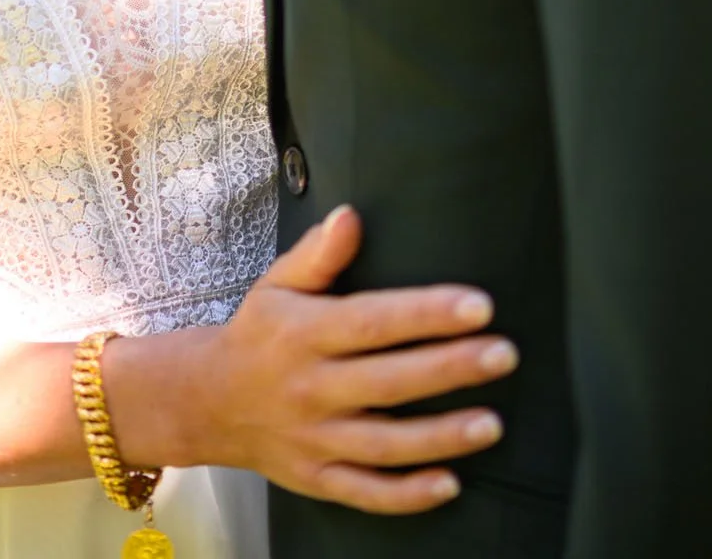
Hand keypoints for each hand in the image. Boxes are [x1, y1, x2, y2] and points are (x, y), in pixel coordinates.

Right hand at [190, 205, 518, 513]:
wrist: (207, 401)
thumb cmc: (258, 334)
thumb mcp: (277, 285)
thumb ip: (317, 254)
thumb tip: (351, 216)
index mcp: (303, 333)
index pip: (373, 322)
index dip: (426, 314)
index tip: (479, 305)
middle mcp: (310, 388)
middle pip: (388, 382)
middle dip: (450, 368)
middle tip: (505, 354)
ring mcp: (314, 439)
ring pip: (385, 445)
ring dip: (441, 437)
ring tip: (493, 423)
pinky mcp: (316, 479)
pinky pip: (366, 493)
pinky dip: (408, 495)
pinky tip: (451, 484)